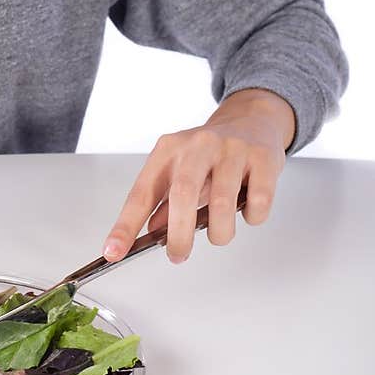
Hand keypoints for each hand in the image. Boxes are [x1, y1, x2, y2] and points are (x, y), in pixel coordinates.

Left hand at [101, 91, 292, 263]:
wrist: (252, 120)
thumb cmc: (211, 152)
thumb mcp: (180, 170)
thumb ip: (164, 202)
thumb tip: (150, 233)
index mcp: (169, 150)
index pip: (141, 192)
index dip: (126, 225)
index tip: (113, 252)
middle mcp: (197, 145)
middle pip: (182, 195)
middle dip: (179, 236)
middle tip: (179, 254)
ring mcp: (231, 149)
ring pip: (222, 203)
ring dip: (220, 232)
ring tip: (220, 233)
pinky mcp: (261, 158)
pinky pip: (257, 202)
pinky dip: (252, 217)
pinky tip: (247, 208)